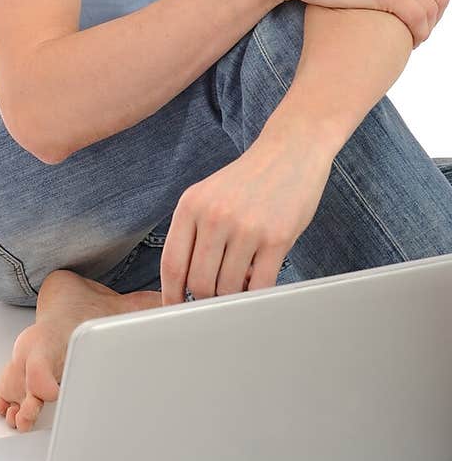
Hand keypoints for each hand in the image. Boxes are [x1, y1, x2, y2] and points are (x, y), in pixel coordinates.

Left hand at [159, 139, 330, 305]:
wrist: (290, 150)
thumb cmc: (249, 179)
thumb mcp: (209, 195)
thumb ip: (195, 232)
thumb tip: (187, 283)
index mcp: (191, 205)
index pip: (172, 264)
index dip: (171, 295)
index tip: (174, 310)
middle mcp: (214, 216)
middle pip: (199, 283)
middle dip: (205, 299)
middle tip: (215, 300)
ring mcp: (246, 228)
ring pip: (228, 288)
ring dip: (233, 296)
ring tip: (240, 285)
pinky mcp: (276, 238)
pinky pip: (259, 285)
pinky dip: (256, 294)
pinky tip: (257, 286)